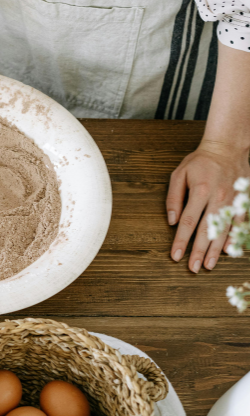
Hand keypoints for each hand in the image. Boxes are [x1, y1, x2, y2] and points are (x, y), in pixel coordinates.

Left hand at [167, 140, 249, 271]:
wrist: (228, 147)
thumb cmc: (200, 161)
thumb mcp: (179, 174)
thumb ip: (173, 198)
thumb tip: (172, 221)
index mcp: (199, 191)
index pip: (188, 222)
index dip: (181, 241)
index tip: (175, 256)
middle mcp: (217, 198)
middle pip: (206, 230)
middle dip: (198, 251)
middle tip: (192, 268)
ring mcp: (232, 201)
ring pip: (223, 230)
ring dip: (215, 250)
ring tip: (208, 265)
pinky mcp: (242, 201)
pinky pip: (239, 222)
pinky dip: (234, 237)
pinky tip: (228, 251)